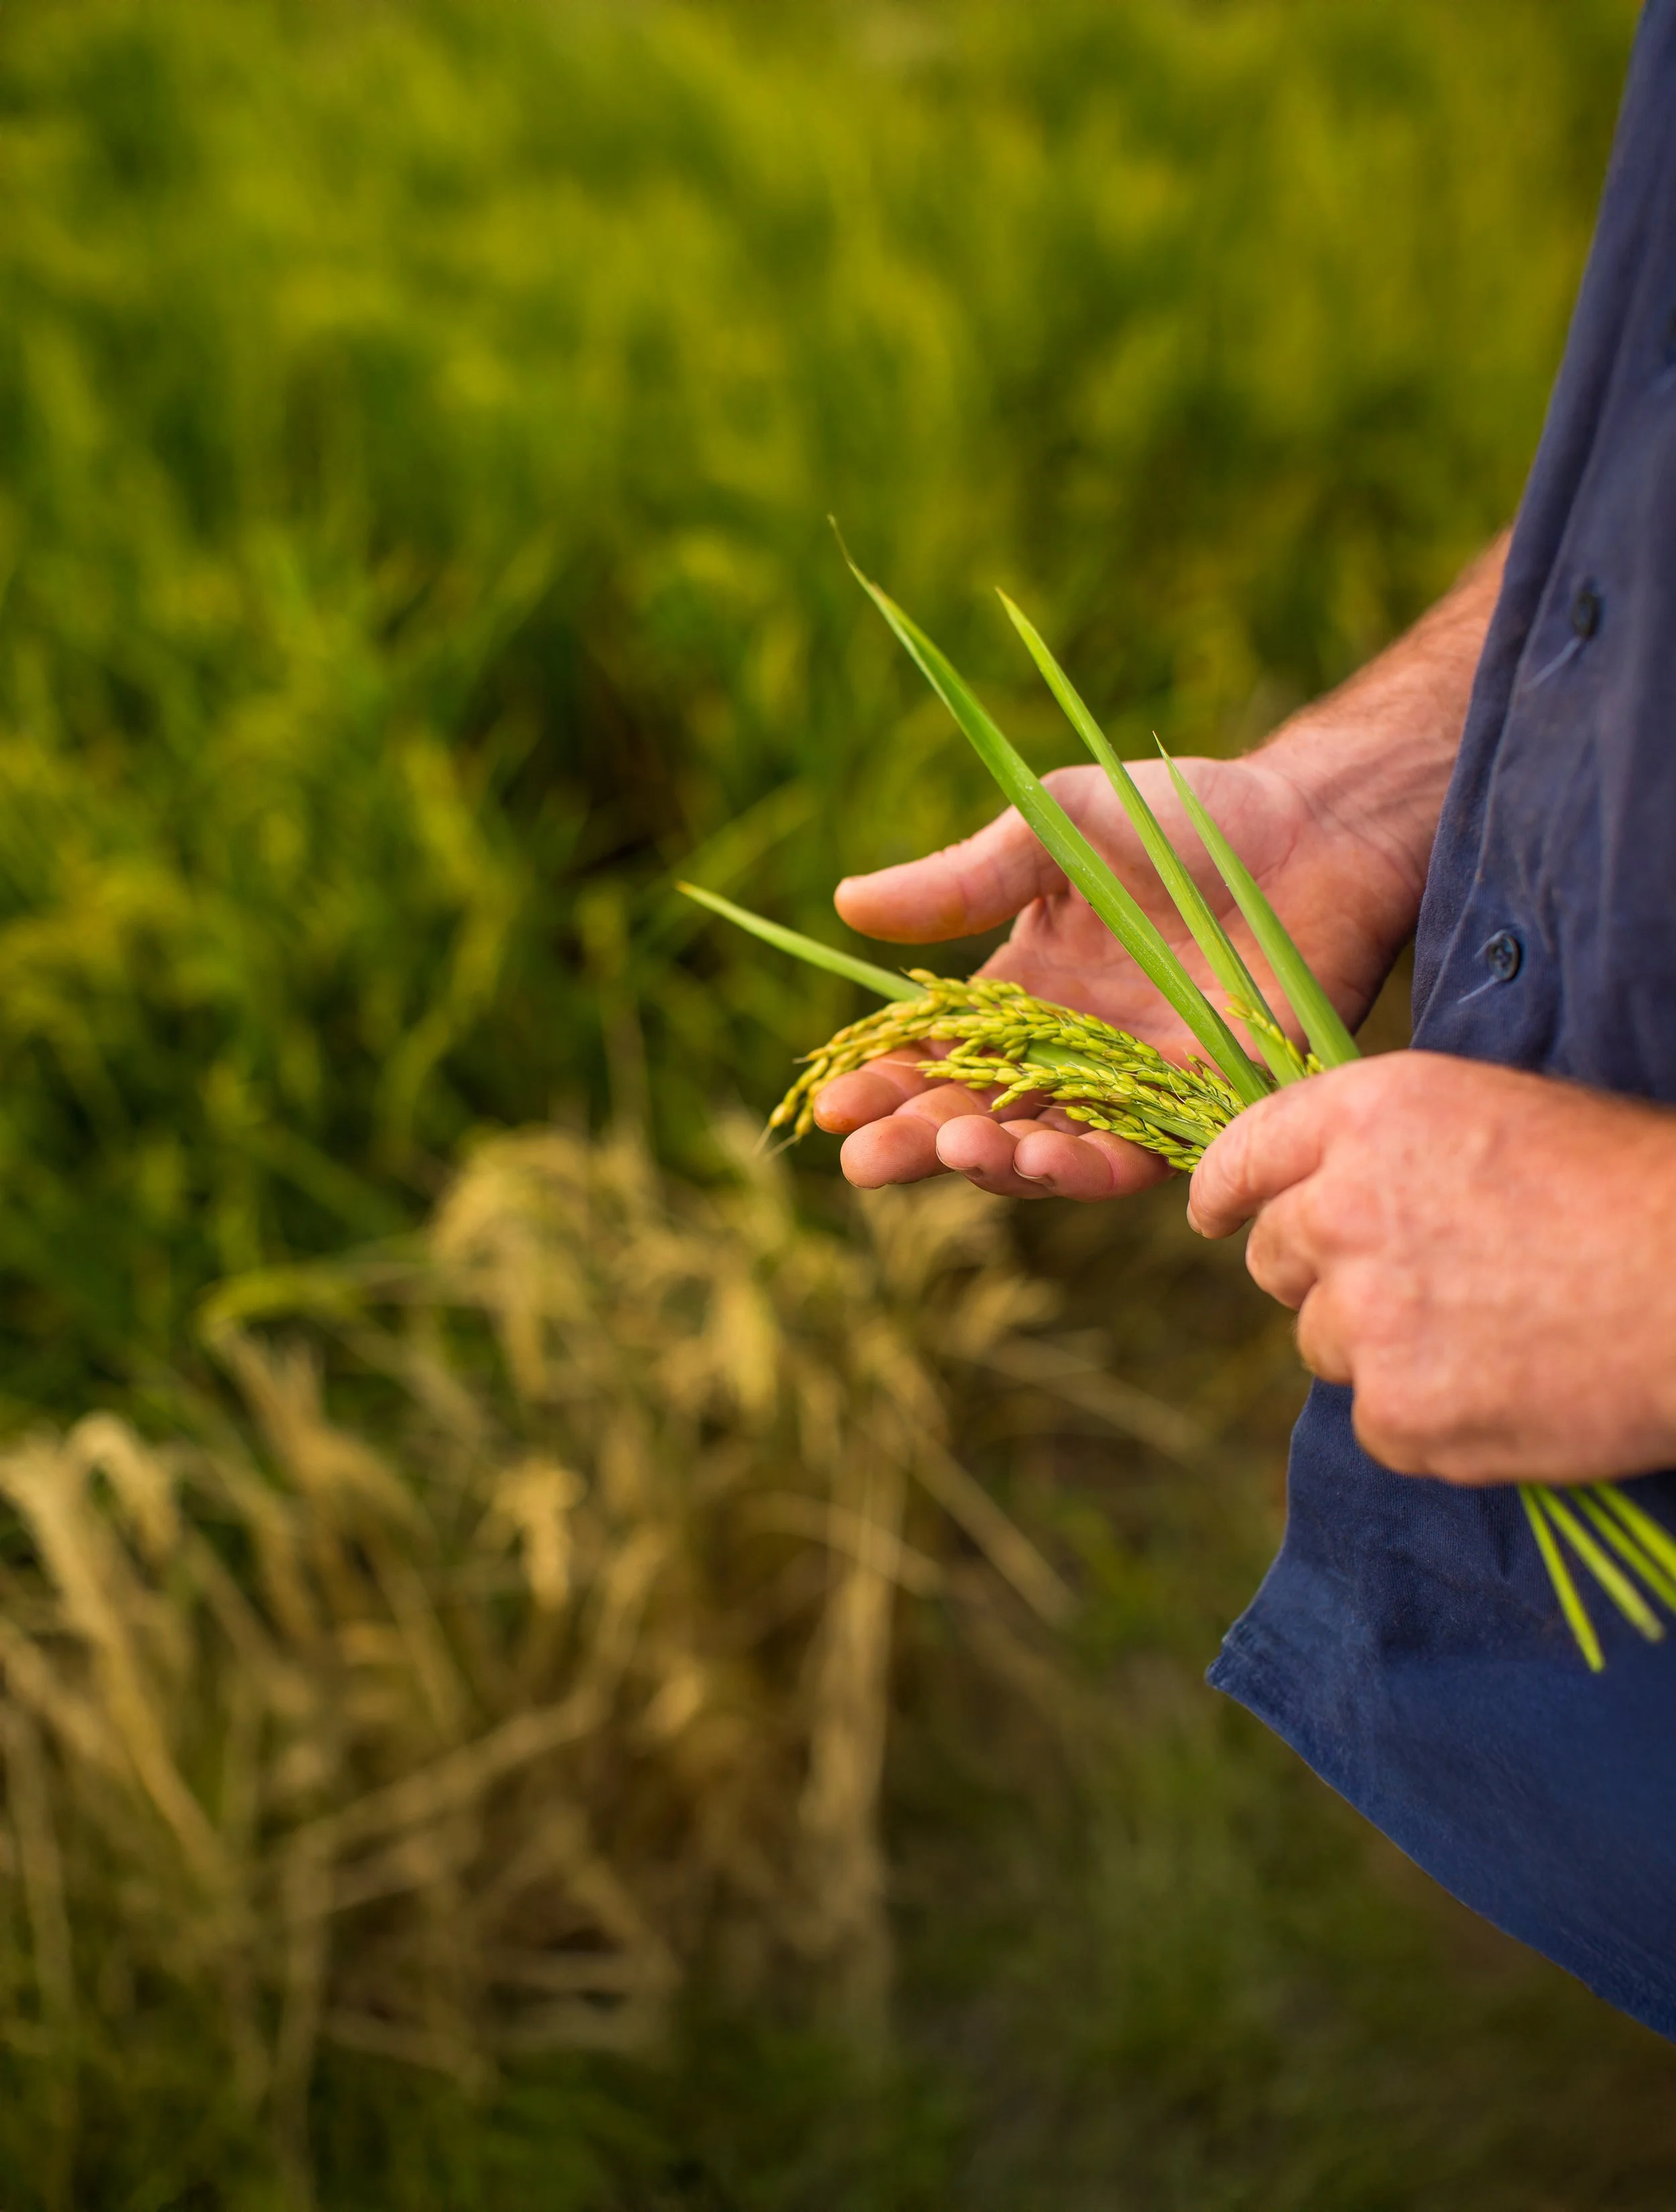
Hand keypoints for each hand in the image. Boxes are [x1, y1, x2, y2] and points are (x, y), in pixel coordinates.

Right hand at [818, 749, 1422, 1198]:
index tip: (834, 1103)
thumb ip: (962, 882)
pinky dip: (1085, 1168)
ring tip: (957, 1152)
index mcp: (1021, 994)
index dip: (883, 1086)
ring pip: (1044, 1152)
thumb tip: (845, 903)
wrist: (1311, 829)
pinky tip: (1044, 1160)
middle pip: (974, 1120)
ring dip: (995, 1163)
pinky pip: (1136, 1159)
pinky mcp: (1202, 1111)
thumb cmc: (1180, 816)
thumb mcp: (1052, 831)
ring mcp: (1132, 1089)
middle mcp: (1068, 1055)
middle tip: (867, 1161)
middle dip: (917, 1145)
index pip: (933, 1057)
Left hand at [1187, 1052, 1675, 1484]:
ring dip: (1382, 1346)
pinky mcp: (1400, 1409)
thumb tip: (1331, 1194)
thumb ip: (1393, 1150)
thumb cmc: (1629, 1190)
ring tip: (1492, 1331)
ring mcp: (1367, 1314)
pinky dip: (1429, 1418)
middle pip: (1275, 1257)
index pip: (1246, 1150)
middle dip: (1322, 1273)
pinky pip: (1378, 1421)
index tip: (1215, 1215)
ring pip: (1324, 1343)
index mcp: (1371, 1114)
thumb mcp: (1499, 1116)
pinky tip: (1509, 1388)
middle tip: (1413, 1285)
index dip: (1224, 1189)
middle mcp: (1345, 1207)